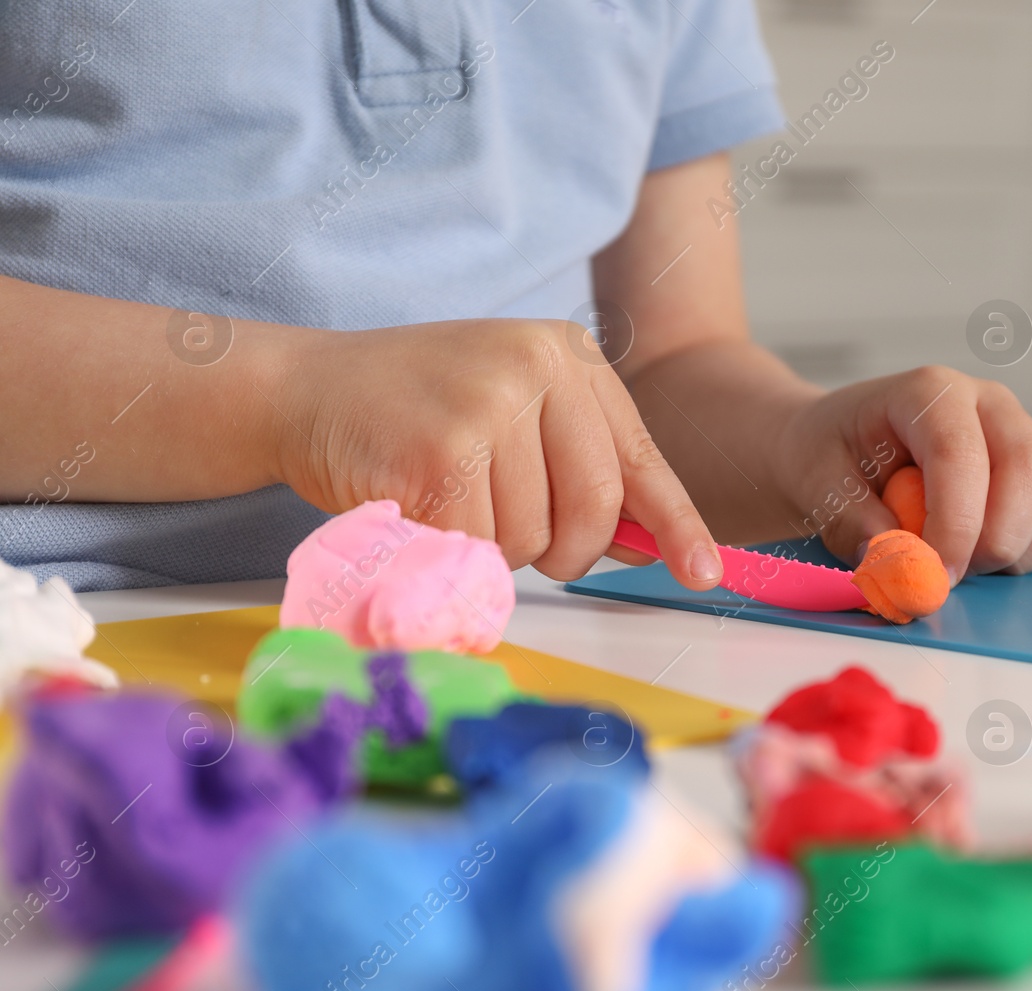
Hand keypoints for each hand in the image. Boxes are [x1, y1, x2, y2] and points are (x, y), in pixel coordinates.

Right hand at [265, 318, 722, 586]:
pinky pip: (477, 547)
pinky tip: (419, 507)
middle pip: (594, 510)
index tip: (704, 573)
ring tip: (453, 501)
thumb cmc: (420, 411)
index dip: (675, 523)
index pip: (640, 457)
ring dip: (496, 549)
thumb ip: (581, 464)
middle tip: (524, 544)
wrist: (306, 388)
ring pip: (533, 538)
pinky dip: (452, 551)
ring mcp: (487, 406)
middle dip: (566, 551)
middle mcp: (536, 368)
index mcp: (568, 356)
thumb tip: (651, 545)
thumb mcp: (516, 410)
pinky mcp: (439, 453)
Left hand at [770, 367, 1031, 579]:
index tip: (935, 579)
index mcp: (931, 393)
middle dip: (995, 543)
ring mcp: (1030, 435)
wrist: (840, 447)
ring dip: (1025, 550)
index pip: (962, 454)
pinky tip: (1003, 555)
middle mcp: (992, 406)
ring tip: (969, 560)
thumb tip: (903, 569)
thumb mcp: (815, 483)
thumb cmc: (829, 456)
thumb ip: (853, 525)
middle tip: (949, 578)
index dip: (955, 526)